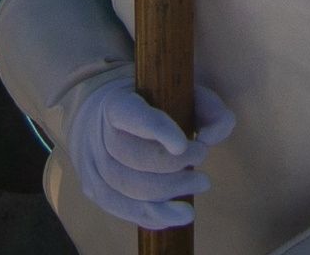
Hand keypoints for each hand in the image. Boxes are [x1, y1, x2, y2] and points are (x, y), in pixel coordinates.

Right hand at [66, 78, 232, 232]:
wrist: (99, 117)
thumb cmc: (149, 106)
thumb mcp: (176, 93)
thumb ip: (206, 106)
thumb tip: (216, 133)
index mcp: (116, 103)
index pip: (131, 115)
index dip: (157, 130)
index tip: (182, 145)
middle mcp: (98, 134)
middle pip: (133, 157)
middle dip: (173, 166)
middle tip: (203, 160)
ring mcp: (93, 165)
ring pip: (128, 188)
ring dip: (169, 193)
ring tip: (200, 183)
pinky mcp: (96, 191)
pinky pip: (123, 210)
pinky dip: (154, 216)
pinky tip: (178, 213)